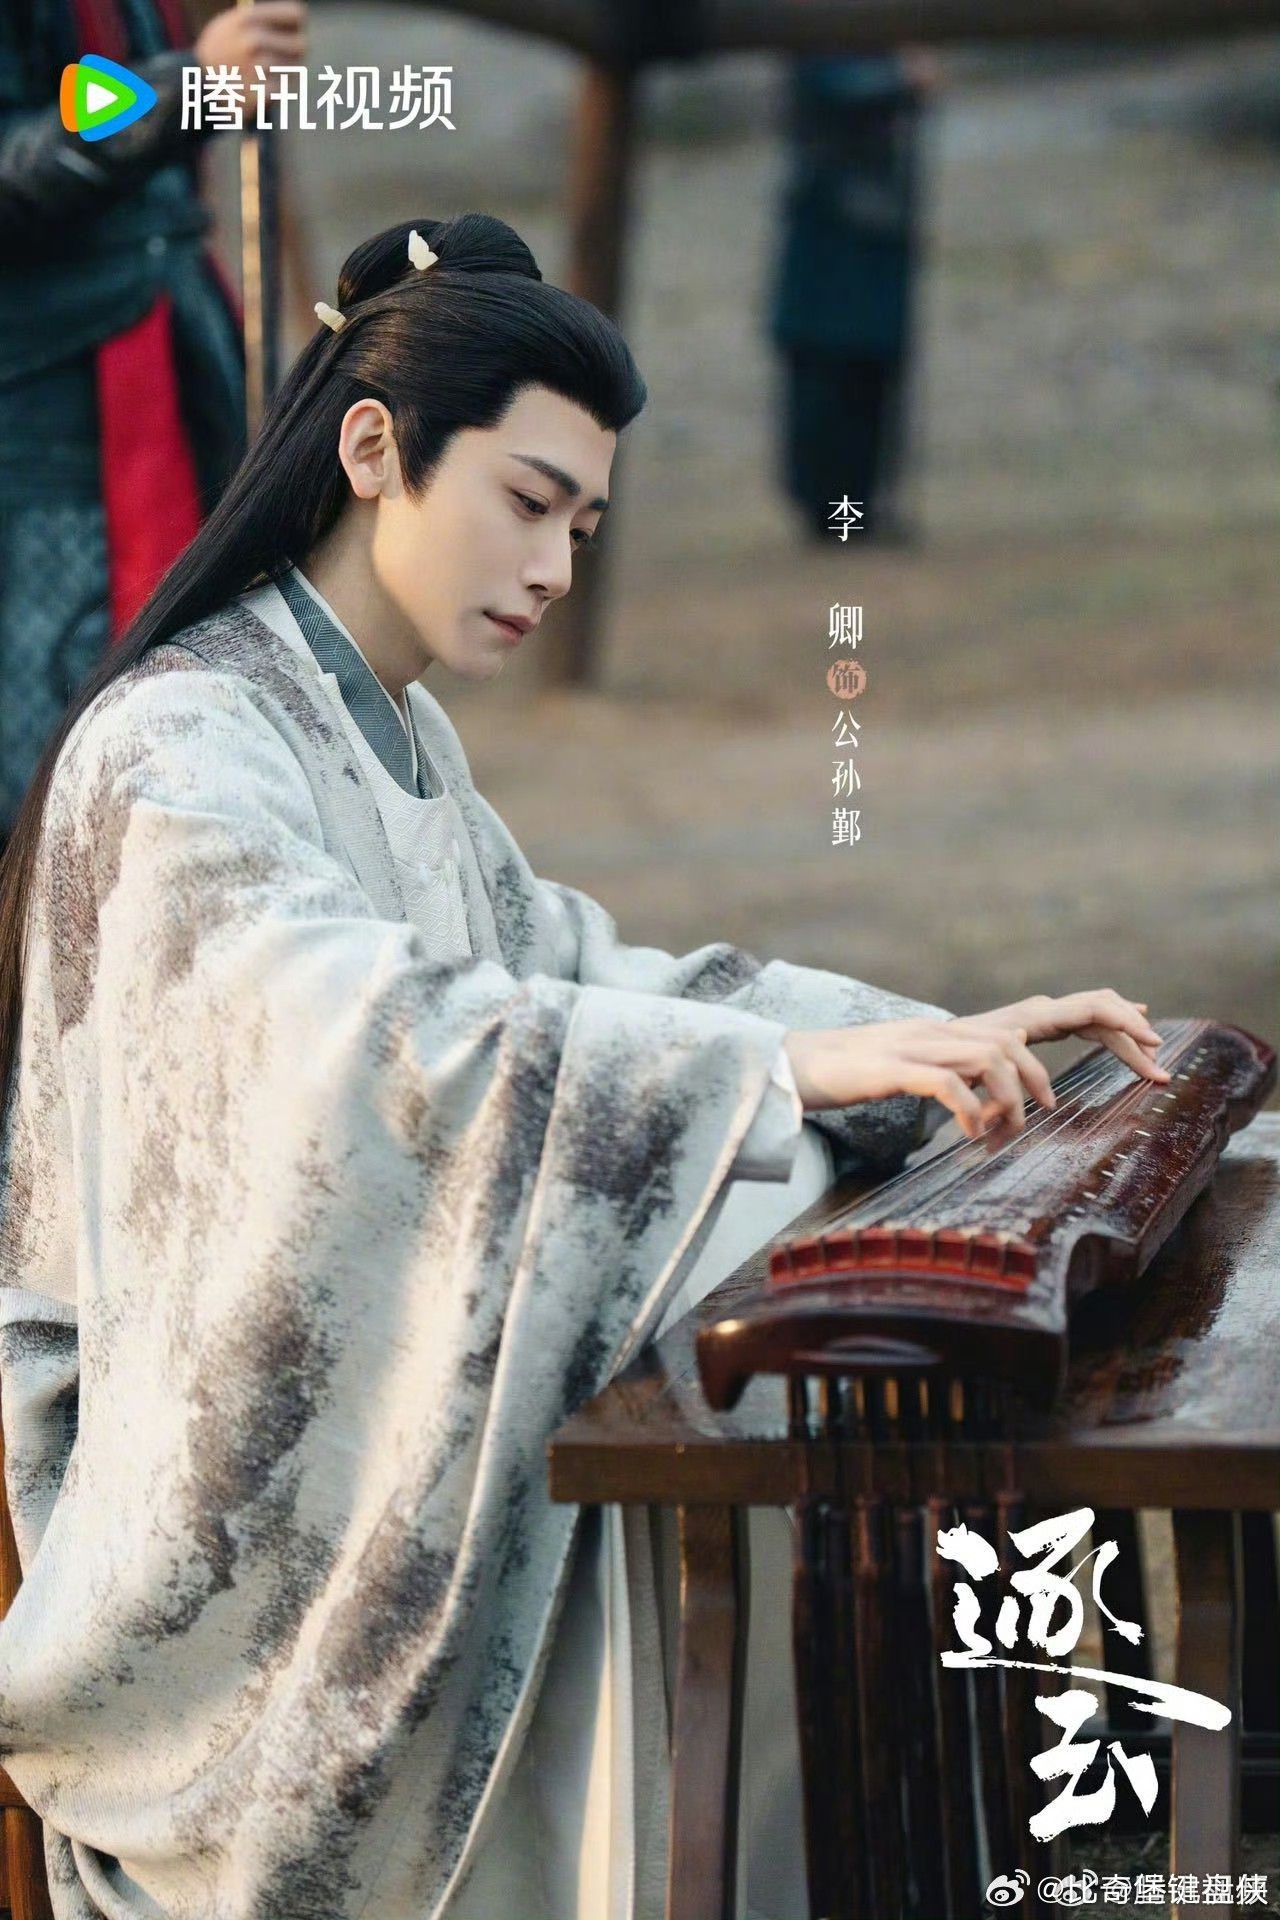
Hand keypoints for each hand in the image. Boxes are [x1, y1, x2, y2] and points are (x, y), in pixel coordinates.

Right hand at [194, 1, 307, 98]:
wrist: (196, 87)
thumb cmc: (219, 53)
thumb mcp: (233, 25)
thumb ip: (262, 21)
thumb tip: (297, 19)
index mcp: (248, 19)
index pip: (297, 16)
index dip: (295, 26)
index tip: (290, 33)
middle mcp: (254, 40)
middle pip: (301, 45)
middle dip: (293, 54)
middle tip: (281, 59)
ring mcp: (257, 69)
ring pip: (293, 70)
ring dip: (284, 74)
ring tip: (262, 75)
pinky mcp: (260, 94)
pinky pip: (283, 91)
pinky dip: (274, 92)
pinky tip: (259, 90)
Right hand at [784, 1018, 1060, 1142]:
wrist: (788, 1065)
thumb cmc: (841, 1072)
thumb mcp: (898, 1062)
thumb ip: (936, 1063)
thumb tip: (968, 1077)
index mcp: (931, 1031)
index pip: (1001, 1034)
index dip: (1032, 1066)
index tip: (1044, 1101)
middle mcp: (927, 1032)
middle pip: (1004, 1043)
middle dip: (1032, 1080)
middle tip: (1034, 1118)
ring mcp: (910, 1047)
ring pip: (985, 1058)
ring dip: (1004, 1099)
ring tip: (998, 1132)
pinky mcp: (890, 1069)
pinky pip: (947, 1083)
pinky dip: (969, 1109)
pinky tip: (967, 1134)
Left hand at [958, 990, 1167, 1090]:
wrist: (938, 1044)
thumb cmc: (958, 1058)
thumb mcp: (980, 1068)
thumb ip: (1008, 1070)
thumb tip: (1034, 1078)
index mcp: (1038, 1014)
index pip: (1095, 1009)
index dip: (1127, 1025)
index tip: (1153, 1045)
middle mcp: (1047, 1007)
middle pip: (1106, 1009)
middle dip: (1136, 1037)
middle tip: (1160, 1070)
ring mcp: (1048, 1012)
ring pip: (1102, 1012)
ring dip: (1128, 1033)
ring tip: (1153, 1056)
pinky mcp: (1048, 1022)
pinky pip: (1091, 1018)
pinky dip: (1115, 1026)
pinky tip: (1134, 1031)